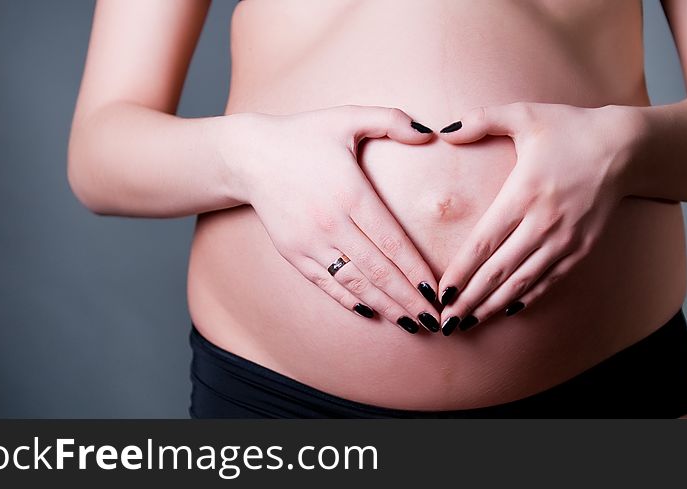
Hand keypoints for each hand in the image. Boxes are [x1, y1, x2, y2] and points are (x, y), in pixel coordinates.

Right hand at [235, 105, 441, 333]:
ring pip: (354, 283)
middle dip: (408, 299)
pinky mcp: (293, 253)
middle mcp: (331, 223)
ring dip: (385, 306)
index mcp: (350, 194)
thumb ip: (391, 120)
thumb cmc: (303, 135)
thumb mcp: (347, 117)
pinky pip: (326, 283)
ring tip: (411, 323)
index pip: (392, 243)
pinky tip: (371, 313)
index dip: (416, 271)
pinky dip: (349, 301)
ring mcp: (310, 242)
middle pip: (378, 271)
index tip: (438, 291)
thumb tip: (429, 132)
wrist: (249, 155)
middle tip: (435, 320)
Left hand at [435, 102, 634, 333]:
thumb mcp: (525, 115)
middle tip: (447, 321)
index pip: (484, 243)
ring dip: (495, 305)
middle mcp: (544, 223)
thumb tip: (444, 130)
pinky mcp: (582, 248)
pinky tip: (508, 309)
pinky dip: (527, 298)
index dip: (461, 273)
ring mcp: (565, 240)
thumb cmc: (570, 129)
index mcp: (524, 194)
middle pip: (499, 272)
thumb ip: (482, 119)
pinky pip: (549, 280)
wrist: (627, 148)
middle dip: (471, 300)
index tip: (441, 293)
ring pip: (523, 282)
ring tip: (470, 322)